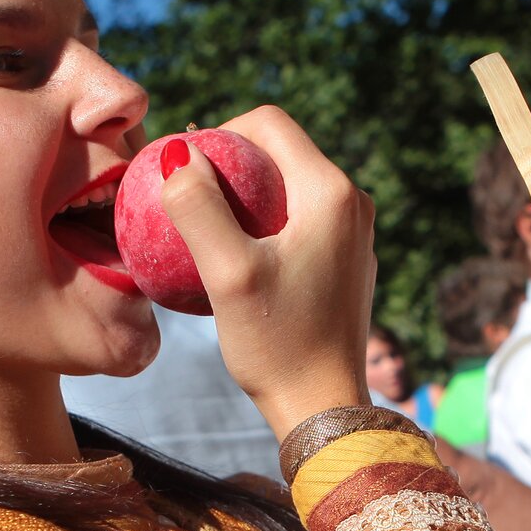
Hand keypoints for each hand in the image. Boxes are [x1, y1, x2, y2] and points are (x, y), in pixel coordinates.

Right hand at [160, 106, 376, 439]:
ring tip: (202, 225)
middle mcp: (355, 202)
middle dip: (229, 162)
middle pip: (280, 151)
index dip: (218, 132)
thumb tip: (175, 154)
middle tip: (184, 197)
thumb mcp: (226, 274)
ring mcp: (356, 232)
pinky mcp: (348, 259)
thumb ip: (198, 207)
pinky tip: (232, 256)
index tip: (182, 170)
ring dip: (244, 194)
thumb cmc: (276, 344)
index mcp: (332, 191)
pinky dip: (264, 223)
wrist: (324, 407)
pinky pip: (300, 218)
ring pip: (289, 185)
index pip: (268, 123)